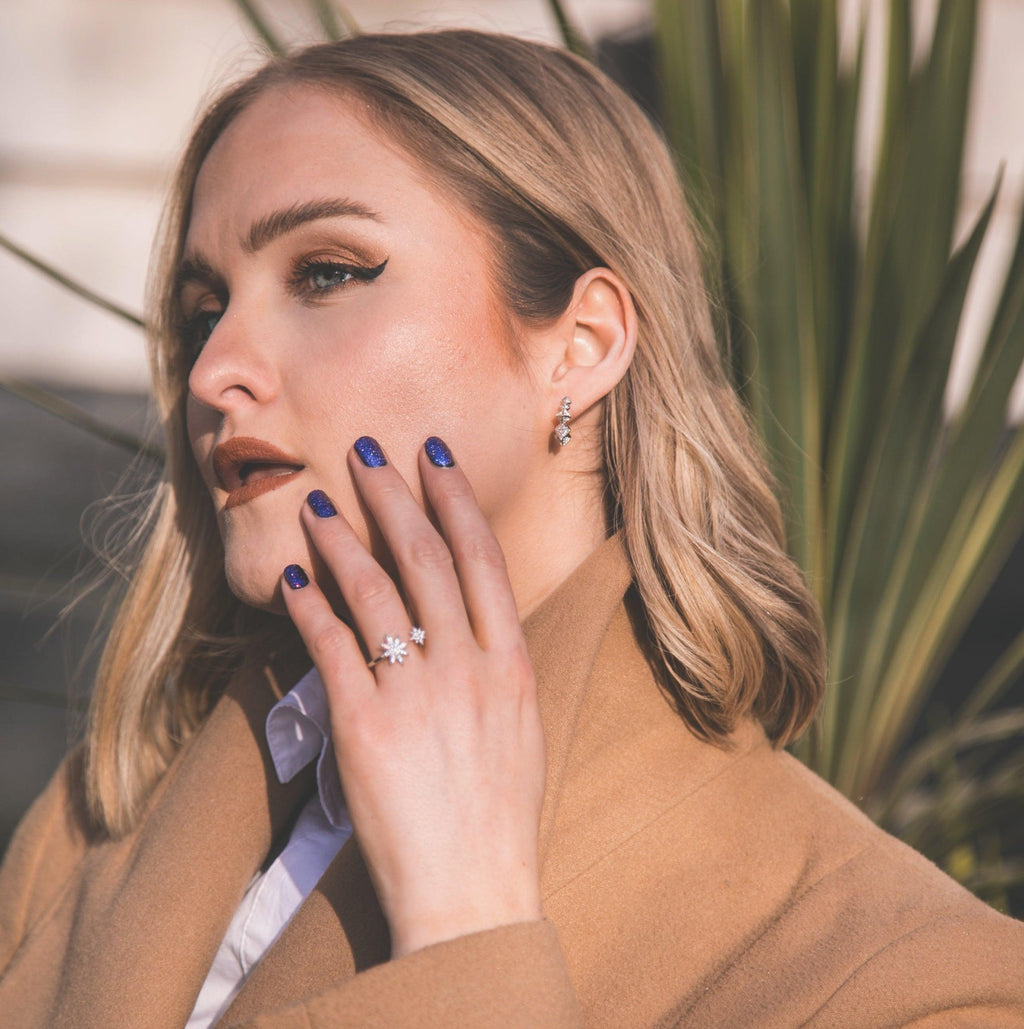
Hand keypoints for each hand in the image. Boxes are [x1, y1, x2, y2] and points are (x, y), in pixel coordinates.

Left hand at [281, 436, 545, 958]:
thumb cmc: (499, 815)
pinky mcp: (364, 726)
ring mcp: (416, 693)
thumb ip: (496, 666)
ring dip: (343, 539)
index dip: (454, 499)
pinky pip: (331, 647)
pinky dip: (309, 605)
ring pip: (375, 591)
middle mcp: (467, 666)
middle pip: (426, 557)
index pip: (480, 559)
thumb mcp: (520, 728)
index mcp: (510, 663)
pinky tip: (292, 577)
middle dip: (395, 495)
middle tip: (367, 450)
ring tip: (318, 504)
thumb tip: (468, 618)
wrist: (473, 892)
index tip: (432, 456)